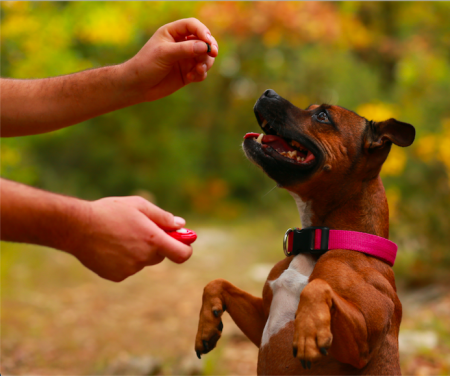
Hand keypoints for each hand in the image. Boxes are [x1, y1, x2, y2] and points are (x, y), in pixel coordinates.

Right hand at [70, 196, 192, 281]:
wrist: (77, 227)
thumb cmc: (109, 212)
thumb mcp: (139, 206)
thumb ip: (163, 217)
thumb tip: (181, 225)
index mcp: (152, 239)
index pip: (182, 254)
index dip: (185, 248)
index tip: (182, 241)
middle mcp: (143, 257)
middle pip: (161, 255)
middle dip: (156, 244)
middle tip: (141, 230)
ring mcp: (130, 269)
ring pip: (143, 261)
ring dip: (138, 251)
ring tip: (119, 236)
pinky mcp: (117, 276)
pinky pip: (128, 268)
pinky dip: (124, 259)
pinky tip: (111, 246)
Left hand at [122, 18, 218, 101]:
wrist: (138, 86)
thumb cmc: (146, 65)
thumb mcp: (165, 54)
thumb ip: (185, 49)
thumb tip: (206, 47)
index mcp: (173, 32)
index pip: (193, 26)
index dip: (203, 32)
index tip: (208, 43)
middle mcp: (181, 44)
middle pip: (204, 40)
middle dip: (209, 47)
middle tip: (212, 55)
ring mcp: (185, 59)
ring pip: (205, 57)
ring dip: (206, 63)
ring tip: (197, 70)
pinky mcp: (188, 73)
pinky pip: (202, 71)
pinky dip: (200, 74)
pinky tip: (190, 77)